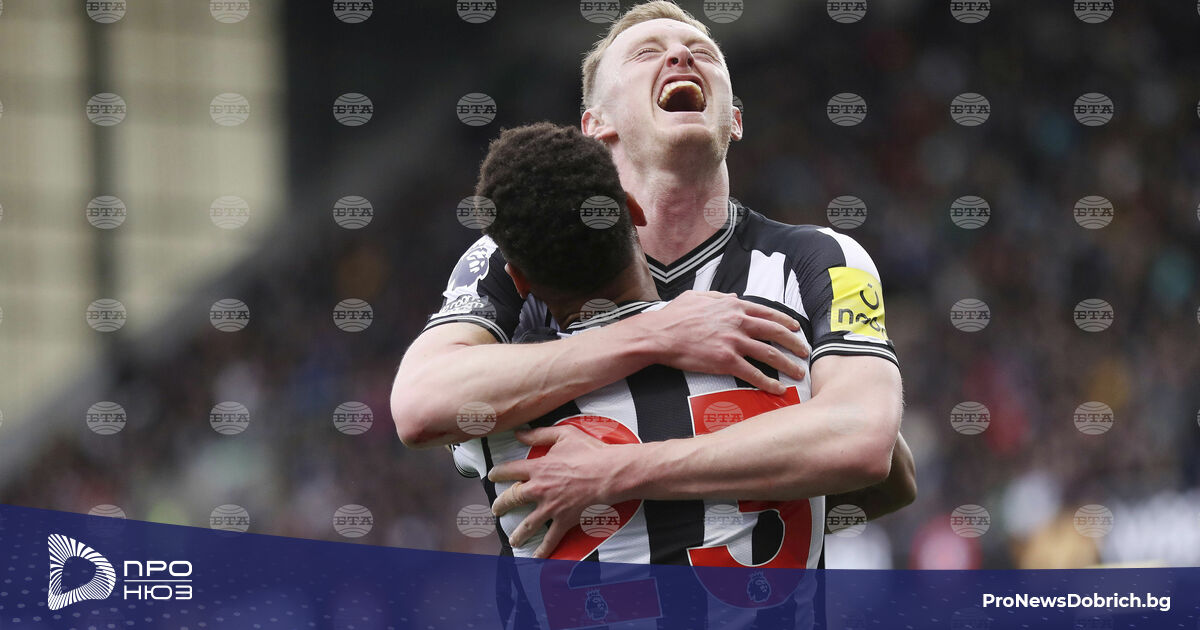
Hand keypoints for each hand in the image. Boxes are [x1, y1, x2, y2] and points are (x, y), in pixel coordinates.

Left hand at [488, 425, 625, 557]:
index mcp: (538, 468)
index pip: (509, 470)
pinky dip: (543, 550)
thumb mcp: (563, 435)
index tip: (492, 476)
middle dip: (501, 505)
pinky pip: (551, 538)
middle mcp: (539, 489)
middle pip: (512, 498)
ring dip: (517, 534)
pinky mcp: (564, 520)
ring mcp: (551, 507)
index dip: (498, 472)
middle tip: (496, 509)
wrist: (609, 473)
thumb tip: (519, 433)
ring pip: (527, 524)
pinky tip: (536, 557)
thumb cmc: (590, 452)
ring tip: (513, 540)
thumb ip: (539, 434)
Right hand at [637, 291, 809, 394]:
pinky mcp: (726, 361)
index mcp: (733, 306)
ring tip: (798, 373)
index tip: (795, 328)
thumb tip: (734, 297)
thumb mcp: (698, 296)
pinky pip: (753, 373)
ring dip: (787, 364)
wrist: (660, 334)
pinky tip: (777, 389)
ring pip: (769, 353)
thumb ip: (719, 297)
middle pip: (775, 332)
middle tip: (804, 352)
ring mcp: (733, 342)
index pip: (767, 313)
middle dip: (794, 343)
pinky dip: (768, 382)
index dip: (784, 321)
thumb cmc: (674, 315)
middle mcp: (738, 322)